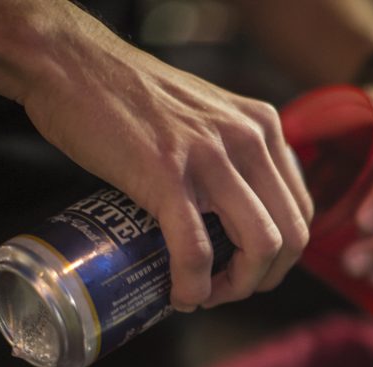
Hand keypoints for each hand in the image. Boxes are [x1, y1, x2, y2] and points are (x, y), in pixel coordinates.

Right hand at [22, 22, 312, 311]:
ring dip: (235, 288)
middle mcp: (250, 139)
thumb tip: (235, 214)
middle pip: (291, 237)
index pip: (301, 211)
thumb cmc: (131, 99)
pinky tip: (179, 294)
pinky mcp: (167, 176)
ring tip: (204, 295)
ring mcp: (211, 157)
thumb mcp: (207, 117)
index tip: (245, 271)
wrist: (71, 66)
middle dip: (262, 280)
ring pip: (260, 246)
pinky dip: (193, 285)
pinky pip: (196, 250)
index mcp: (264, 127)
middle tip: (225, 291)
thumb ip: (233, 152)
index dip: (281, 257)